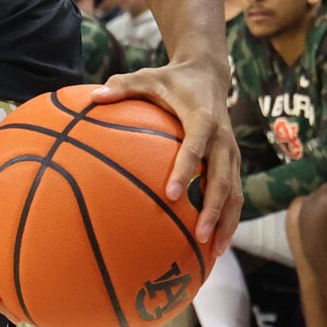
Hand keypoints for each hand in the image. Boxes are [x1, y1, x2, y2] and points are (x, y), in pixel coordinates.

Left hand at [92, 60, 241, 254]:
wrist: (209, 75)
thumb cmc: (171, 79)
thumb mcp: (147, 76)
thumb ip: (122, 86)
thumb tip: (92, 97)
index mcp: (203, 119)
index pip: (195, 147)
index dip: (186, 170)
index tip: (171, 194)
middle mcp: (223, 139)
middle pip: (223, 178)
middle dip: (213, 209)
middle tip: (199, 235)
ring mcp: (231, 153)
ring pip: (234, 192)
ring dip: (227, 221)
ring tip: (214, 251)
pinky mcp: (233, 162)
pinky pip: (234, 193)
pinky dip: (228, 218)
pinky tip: (216, 244)